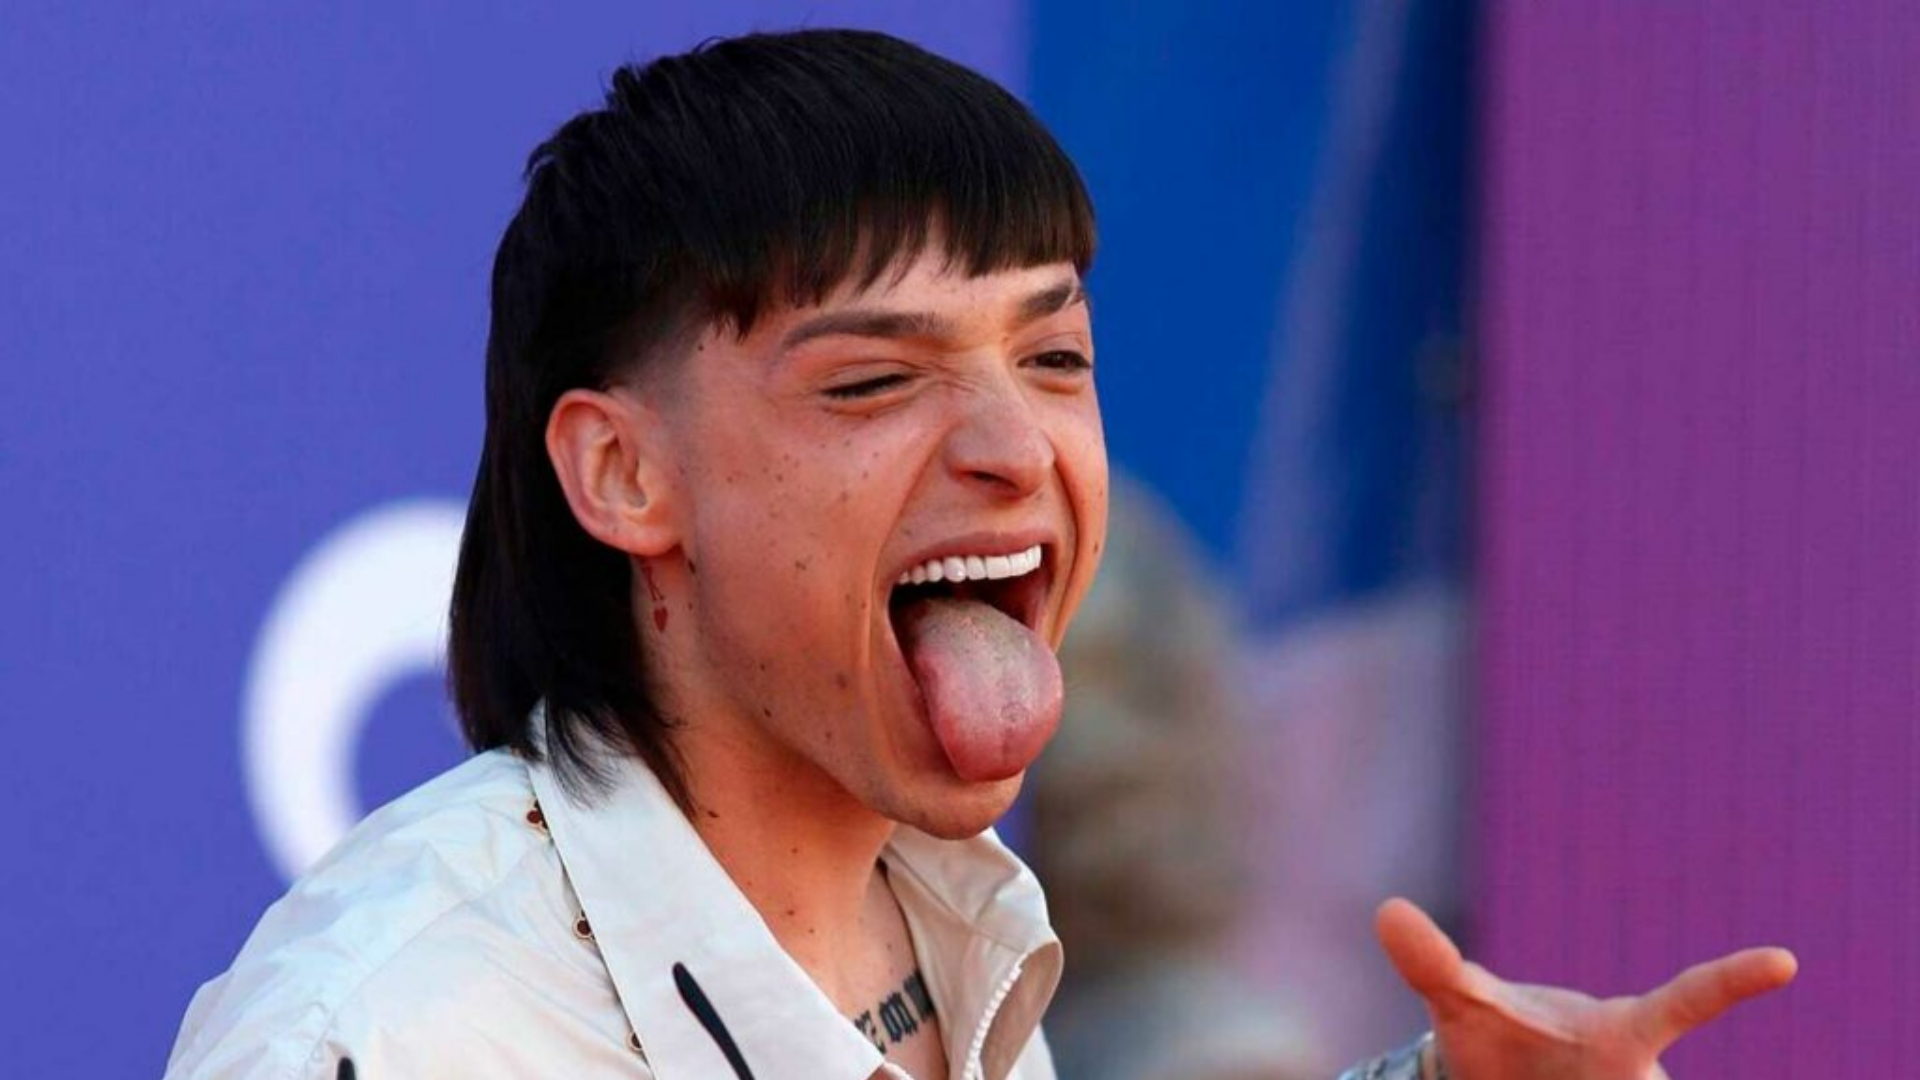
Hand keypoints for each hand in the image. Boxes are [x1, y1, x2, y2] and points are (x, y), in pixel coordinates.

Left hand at [1375, 898, 1795, 1078]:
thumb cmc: (1495, 1039)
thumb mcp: (1459, 1002)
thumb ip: (1430, 962)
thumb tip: (1384, 907)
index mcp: (1622, 1035)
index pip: (1683, 1000)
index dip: (1731, 980)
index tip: (1786, 958)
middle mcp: (1646, 1079)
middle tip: (1560, 1070)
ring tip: (1543, 1078)